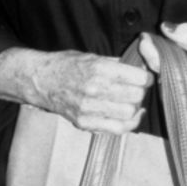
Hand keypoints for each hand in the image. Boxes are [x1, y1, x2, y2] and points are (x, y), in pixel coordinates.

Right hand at [26, 49, 152, 134]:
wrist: (40, 80)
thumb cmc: (66, 65)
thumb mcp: (91, 56)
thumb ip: (116, 63)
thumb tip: (139, 68)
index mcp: (98, 68)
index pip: (137, 78)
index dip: (146, 77)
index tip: (146, 77)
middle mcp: (94, 89)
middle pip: (135, 96)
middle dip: (141, 92)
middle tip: (138, 88)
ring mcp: (89, 109)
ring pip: (129, 114)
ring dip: (135, 107)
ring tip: (132, 101)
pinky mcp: (84, 123)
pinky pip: (117, 129)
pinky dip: (129, 123)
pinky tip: (131, 116)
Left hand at [139, 22, 186, 108]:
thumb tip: (165, 27)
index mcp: (182, 84)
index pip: (156, 64)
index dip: (148, 48)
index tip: (143, 35)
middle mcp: (175, 93)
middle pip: (156, 68)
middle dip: (154, 52)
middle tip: (154, 37)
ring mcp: (176, 95)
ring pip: (161, 71)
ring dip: (162, 58)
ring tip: (167, 46)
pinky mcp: (178, 93)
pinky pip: (167, 75)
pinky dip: (168, 64)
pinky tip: (175, 56)